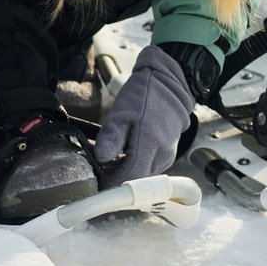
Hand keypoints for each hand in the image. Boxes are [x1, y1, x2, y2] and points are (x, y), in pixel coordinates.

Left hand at [94, 44, 197, 186]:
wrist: (169, 83)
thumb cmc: (144, 94)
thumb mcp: (121, 111)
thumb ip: (111, 137)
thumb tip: (100, 159)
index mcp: (150, 144)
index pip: (129, 178)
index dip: (111, 183)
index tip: (98, 179)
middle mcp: (162, 154)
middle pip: (136, 179)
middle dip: (117, 176)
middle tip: (101, 166)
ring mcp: (168, 155)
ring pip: (143, 175)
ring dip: (127, 171)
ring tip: (114, 156)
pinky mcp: (169, 153)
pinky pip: (150, 167)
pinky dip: (137, 164)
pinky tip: (127, 152)